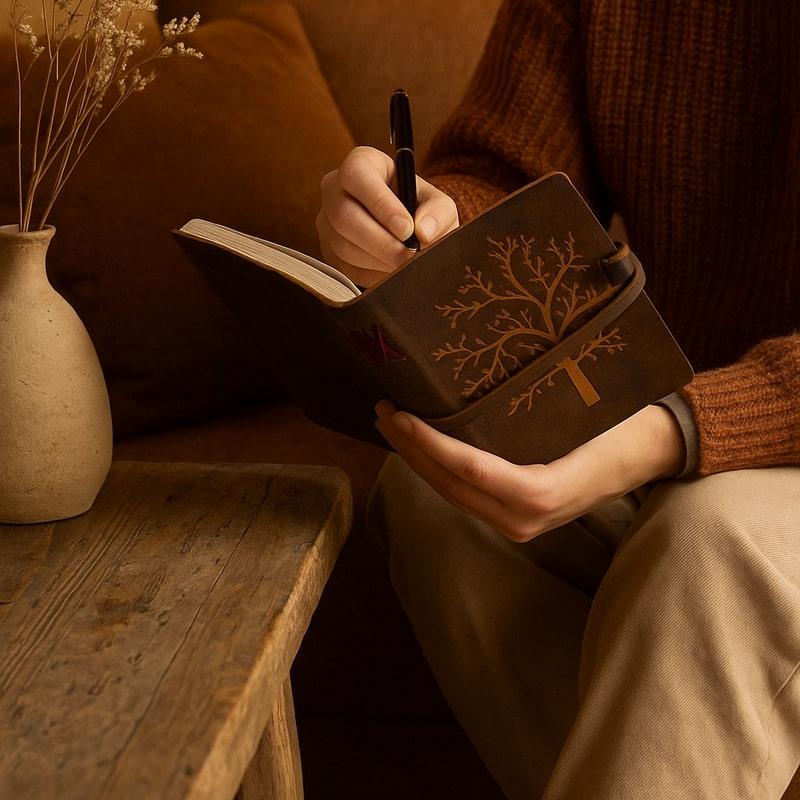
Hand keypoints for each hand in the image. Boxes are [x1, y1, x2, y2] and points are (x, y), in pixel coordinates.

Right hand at [316, 146, 458, 287]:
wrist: (406, 234)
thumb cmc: (419, 211)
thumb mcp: (436, 204)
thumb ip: (438, 212)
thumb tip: (424, 232)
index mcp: (361, 163)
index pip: (357, 175)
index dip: (381, 204)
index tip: (407, 229)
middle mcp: (335, 188)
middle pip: (344, 216)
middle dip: (380, 241)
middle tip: (408, 257)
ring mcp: (326, 221)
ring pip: (343, 245)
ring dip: (378, 260)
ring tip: (405, 266)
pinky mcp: (327, 250)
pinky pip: (344, 266)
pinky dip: (371, 273)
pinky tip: (391, 271)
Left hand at [373, 400, 685, 542]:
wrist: (650, 454)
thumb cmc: (620, 424)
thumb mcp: (579, 412)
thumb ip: (528, 412)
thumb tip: (470, 380)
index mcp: (540, 493)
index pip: (468, 469)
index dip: (428, 443)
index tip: (397, 414)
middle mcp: (523, 519)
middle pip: (450, 485)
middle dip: (410, 449)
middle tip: (382, 411)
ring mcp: (519, 525)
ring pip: (453, 495)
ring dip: (419, 461)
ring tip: (391, 427)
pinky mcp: (516, 519)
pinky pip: (467, 496)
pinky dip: (440, 472)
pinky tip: (423, 449)